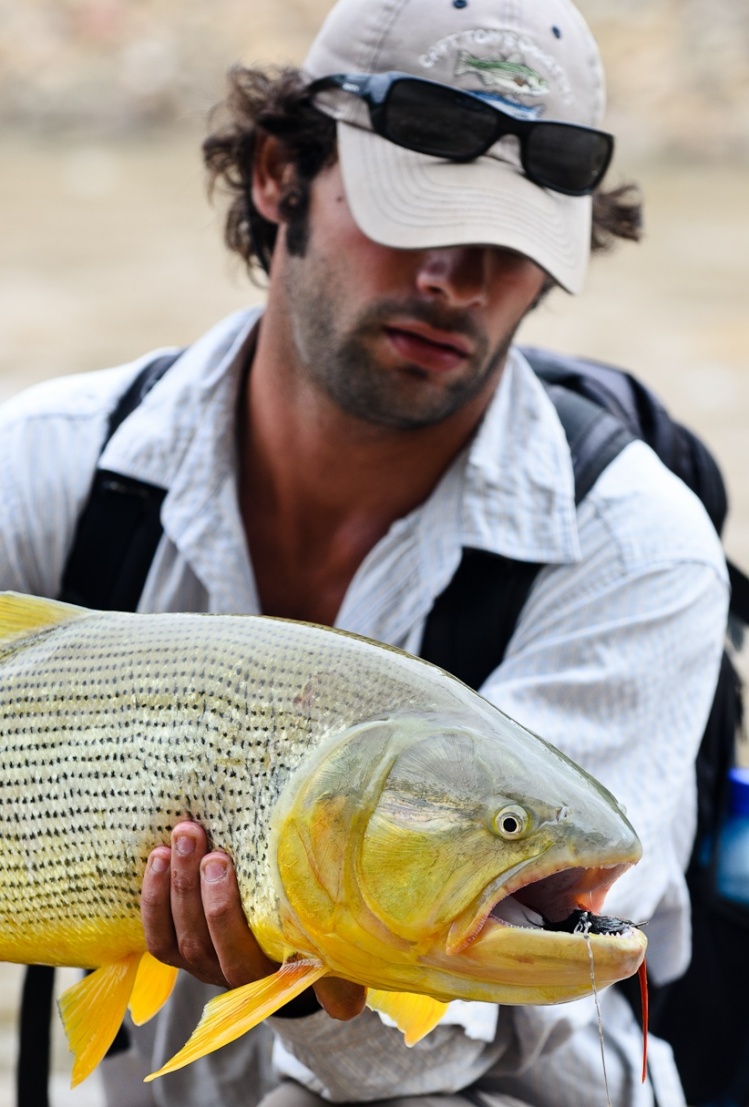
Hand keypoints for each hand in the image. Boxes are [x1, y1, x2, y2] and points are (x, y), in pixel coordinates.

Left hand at [141, 821, 364, 1019]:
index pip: (238, 955)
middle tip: (201, 841)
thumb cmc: (317, 942)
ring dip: (174, 883)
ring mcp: (201, 965)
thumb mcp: (335, 959)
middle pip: (200, 940)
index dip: (222, 912)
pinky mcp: (181, 952)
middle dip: (195, 888)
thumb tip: (356, 981)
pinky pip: (156, 935)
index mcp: (268, 976)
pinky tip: (158, 856)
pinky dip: (152, 896)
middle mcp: (229, 976)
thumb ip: (341, 975)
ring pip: (175, 935)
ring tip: (182, 836)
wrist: (293, 951)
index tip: (224, 861)